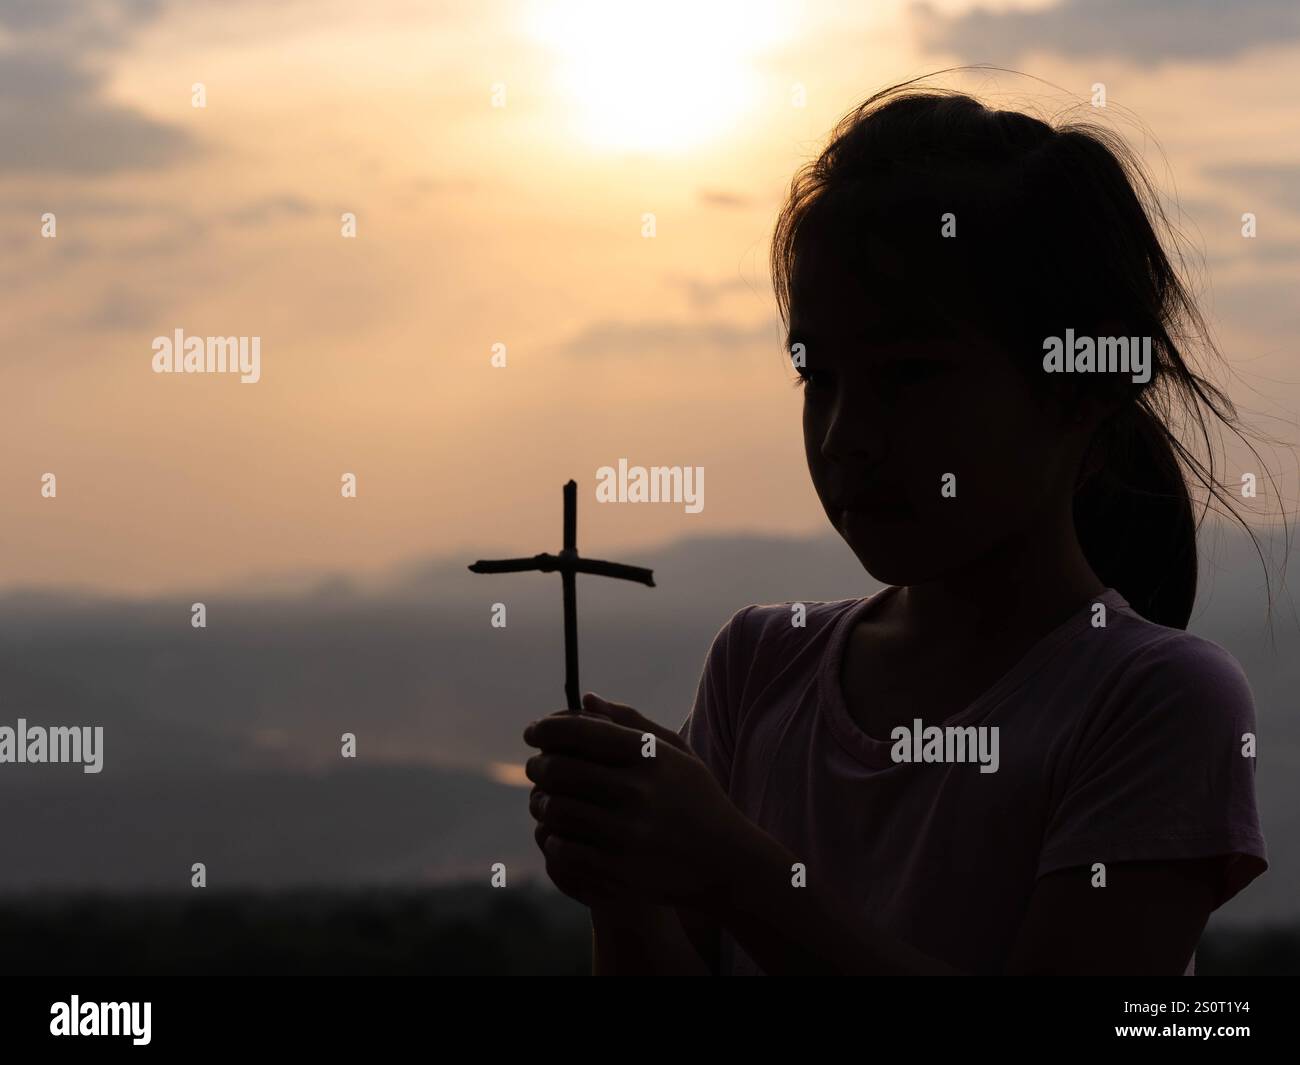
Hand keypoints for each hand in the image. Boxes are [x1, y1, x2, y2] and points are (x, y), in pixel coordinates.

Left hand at [523, 693, 747, 910]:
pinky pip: (563, 849)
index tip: (533, 732)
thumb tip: (585, 697)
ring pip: (555, 809)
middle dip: (537, 765)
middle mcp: (636, 792)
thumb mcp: (675, 753)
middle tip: (534, 766)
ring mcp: (625, 834)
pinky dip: (553, 838)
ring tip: (544, 799)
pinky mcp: (617, 870)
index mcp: (648, 756)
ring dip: (541, 801)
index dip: (546, 728)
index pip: (578, 731)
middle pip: (559, 769)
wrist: (725, 864)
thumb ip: (631, 722)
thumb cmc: (696, 800)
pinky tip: (558, 832)